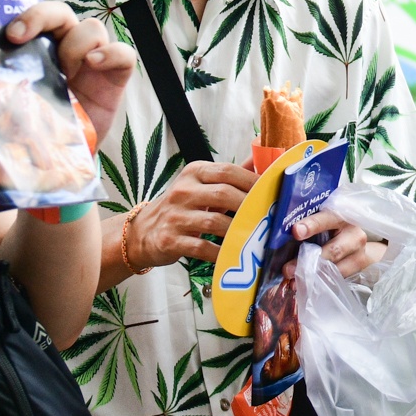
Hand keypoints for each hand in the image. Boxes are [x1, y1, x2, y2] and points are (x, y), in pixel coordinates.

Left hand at [5, 3, 138, 144]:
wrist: (59, 162)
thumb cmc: (31, 131)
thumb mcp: (4, 111)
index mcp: (38, 50)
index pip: (35, 17)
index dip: (26, 16)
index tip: (10, 36)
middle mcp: (65, 49)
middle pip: (61, 12)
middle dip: (41, 17)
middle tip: (20, 38)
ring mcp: (93, 61)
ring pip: (92, 28)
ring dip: (76, 44)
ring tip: (66, 73)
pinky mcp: (114, 77)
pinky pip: (124, 54)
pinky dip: (112, 53)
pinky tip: (94, 65)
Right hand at [125, 161, 258, 268]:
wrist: (144, 231)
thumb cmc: (181, 207)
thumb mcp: (200, 184)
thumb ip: (230, 175)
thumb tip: (261, 160)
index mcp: (194, 173)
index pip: (227, 171)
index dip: (252, 181)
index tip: (271, 192)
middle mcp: (183, 191)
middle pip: (223, 194)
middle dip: (249, 206)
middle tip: (268, 217)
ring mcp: (175, 216)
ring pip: (214, 222)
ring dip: (238, 231)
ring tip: (256, 238)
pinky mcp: (170, 240)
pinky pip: (202, 247)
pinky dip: (220, 252)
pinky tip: (233, 255)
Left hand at [290, 208, 387, 276]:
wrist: (356, 242)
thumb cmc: (333, 229)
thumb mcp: (324, 222)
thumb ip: (308, 226)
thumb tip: (281, 238)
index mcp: (342, 216)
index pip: (327, 218)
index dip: (312, 225)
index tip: (296, 231)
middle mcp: (353, 234)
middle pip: (333, 250)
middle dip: (308, 261)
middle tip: (287, 269)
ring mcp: (359, 253)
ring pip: (335, 269)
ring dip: (312, 277)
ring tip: (293, 281)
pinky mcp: (358, 269)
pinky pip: (338, 280)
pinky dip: (320, 284)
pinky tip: (305, 287)